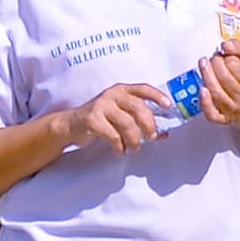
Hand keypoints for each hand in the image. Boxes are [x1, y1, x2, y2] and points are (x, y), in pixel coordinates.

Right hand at [56, 82, 176, 155]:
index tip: (168, 106)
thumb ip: (141, 123)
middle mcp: (112, 95)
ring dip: (134, 139)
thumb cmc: (101, 120)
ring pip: (126, 123)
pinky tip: (120, 151)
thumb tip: (163, 134)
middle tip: (151, 137)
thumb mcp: (121, 117)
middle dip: (148, 124)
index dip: (157, 96)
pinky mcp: (92, 119)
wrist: (71, 125)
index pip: (143, 88)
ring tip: (135, 148)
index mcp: (122, 90)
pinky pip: (113, 135)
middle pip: (137, 107)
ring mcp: (101, 106)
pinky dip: (120, 147)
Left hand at [196, 46, 239, 124]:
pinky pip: (213, 114)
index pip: (233, 66)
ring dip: (206, 76)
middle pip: (224, 78)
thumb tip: (226, 44)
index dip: (224, 56)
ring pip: (217, 93)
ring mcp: (234, 110)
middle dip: (214, 64)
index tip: (221, 53)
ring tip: (204, 65)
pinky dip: (205, 103)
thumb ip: (236, 50)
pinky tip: (202, 90)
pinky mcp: (223, 119)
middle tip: (211, 59)